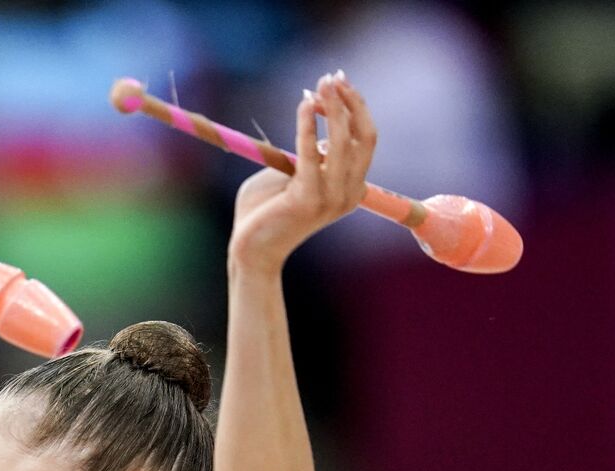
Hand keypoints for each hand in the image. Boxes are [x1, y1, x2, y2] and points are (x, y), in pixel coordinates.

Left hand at [228, 71, 376, 273]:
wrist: (249, 250)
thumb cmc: (264, 211)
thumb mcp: (291, 174)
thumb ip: (306, 152)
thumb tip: (314, 118)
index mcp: (351, 189)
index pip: (365, 140)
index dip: (356, 107)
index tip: (338, 82)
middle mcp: (348, 195)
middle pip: (363, 137)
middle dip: (350, 102)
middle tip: (331, 77)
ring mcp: (331, 200)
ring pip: (343, 143)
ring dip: (333, 108)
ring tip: (319, 85)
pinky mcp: (307, 200)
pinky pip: (310, 154)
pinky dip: (307, 125)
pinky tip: (303, 104)